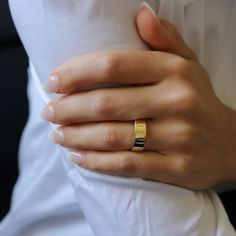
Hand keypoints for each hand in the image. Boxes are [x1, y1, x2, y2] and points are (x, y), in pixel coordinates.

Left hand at [41, 3, 235, 189]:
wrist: (230, 142)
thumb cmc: (199, 101)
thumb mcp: (188, 65)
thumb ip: (165, 39)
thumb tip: (139, 13)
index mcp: (174, 72)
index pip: (113, 64)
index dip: (76, 73)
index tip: (54, 82)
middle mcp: (176, 101)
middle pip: (105, 103)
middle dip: (68, 109)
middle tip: (49, 112)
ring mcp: (177, 137)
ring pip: (112, 136)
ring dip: (76, 136)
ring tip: (58, 134)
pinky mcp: (175, 166)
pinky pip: (127, 165)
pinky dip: (96, 162)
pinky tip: (78, 157)